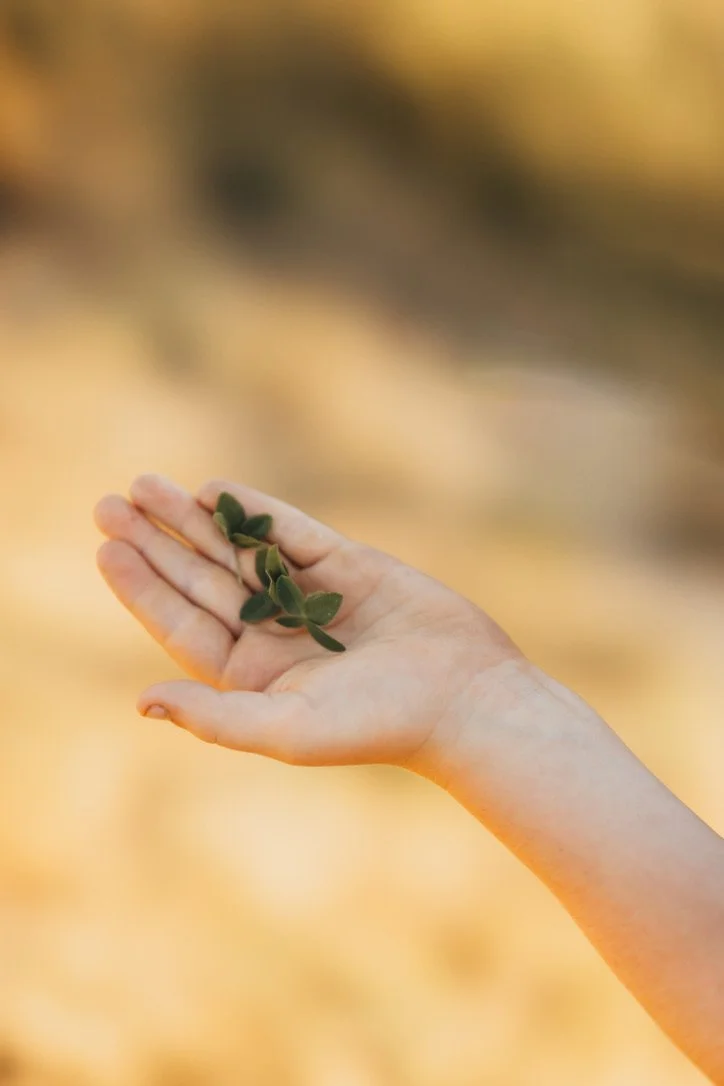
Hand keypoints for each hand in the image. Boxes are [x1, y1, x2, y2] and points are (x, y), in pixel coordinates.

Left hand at [94, 474, 522, 774]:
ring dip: (192, 518)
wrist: (465, 697)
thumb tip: (140, 701)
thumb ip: (213, 716)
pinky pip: (290, 531)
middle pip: (200, 578)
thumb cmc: (376, 723)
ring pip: (238, 548)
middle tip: (107, 504)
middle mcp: (274, 633)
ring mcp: (310, 595)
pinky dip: (253, 510)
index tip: (107, 550)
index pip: (183, 624)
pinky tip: (213, 491)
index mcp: (253, 676)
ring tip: (146, 485)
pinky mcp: (347, 564)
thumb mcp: (286, 728)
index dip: (143, 588)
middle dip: (156, 541)